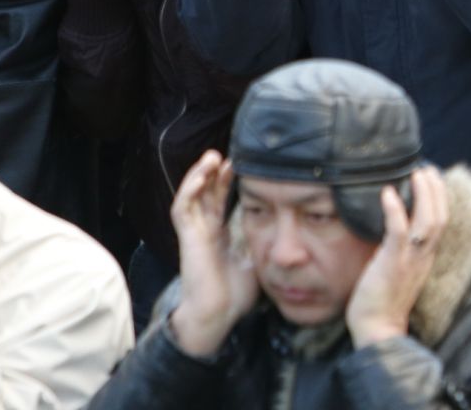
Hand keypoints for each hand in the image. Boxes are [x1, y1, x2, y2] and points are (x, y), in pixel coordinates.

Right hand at [167, 151, 259, 356]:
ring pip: (191, 196)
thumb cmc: (235, 296)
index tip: (241, 164)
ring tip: (211, 156)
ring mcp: (195, 234)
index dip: (227, 182)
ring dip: (198, 175)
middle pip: (205, 194)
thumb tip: (288, 236)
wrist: (218, 317)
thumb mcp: (256, 261)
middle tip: (226, 153)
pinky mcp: (188, 239)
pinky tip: (200, 176)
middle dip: (213, 173)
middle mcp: (205, 231)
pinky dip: (189, 191)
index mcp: (218, 236)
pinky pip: (182, 211)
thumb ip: (265, 245)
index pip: (219, 201)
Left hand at [346, 167, 448, 346]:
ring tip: (416, 173)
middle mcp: (424, 256)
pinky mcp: (393, 263)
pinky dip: (394, 210)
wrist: (378, 330)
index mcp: (427, 257)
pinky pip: (398, 231)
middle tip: (427, 169)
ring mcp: (411, 260)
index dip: (440, 198)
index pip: (442, 222)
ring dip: (424, 193)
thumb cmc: (382, 301)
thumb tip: (390, 225)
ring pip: (428, 220)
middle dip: (436, 189)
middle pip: (441, 216)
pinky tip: (387, 193)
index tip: (433, 179)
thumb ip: (400, 249)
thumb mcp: (398, 269)